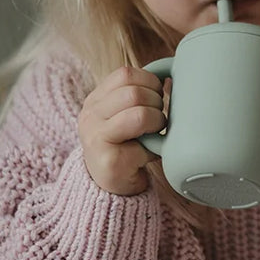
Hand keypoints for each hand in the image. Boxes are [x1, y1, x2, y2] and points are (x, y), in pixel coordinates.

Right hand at [78, 66, 165, 194]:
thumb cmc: (127, 146)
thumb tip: (169, 76)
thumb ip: (139, 96)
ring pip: (139, 113)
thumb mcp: (127, 115)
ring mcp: (96, 136)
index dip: (149, 81)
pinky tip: (149, 151)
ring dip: (157, 121)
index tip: (158, 95)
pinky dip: (154, 145)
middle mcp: (91, 115)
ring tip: (155, 132)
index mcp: (96, 100)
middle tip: (158, 118)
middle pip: (134, 92)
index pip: (125, 74)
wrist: (110, 185)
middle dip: (156, 102)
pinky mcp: (109, 158)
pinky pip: (142, 143)